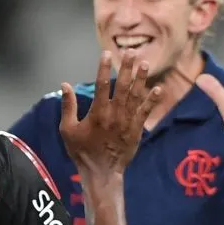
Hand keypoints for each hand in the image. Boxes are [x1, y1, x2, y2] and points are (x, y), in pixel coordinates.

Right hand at [59, 50, 161, 176]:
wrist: (101, 172)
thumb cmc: (82, 151)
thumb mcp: (67, 130)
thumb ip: (68, 106)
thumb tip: (65, 84)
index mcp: (97, 113)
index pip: (101, 85)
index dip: (104, 68)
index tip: (106, 54)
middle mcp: (114, 114)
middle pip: (122, 86)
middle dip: (126, 68)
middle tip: (130, 52)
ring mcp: (127, 122)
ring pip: (135, 96)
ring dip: (140, 79)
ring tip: (145, 64)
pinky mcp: (136, 130)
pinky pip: (145, 112)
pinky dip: (152, 100)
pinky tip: (158, 89)